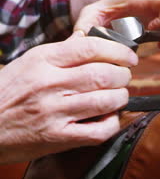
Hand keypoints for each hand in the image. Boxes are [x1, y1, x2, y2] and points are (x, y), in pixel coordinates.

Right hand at [0, 32, 136, 163]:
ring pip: (105, 101)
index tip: (128, 54)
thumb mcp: (30, 61)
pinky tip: (110, 116)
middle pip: (103, 74)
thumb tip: (90, 39)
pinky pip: (97, 131)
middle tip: (125, 75)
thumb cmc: (7, 91)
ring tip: (120, 94)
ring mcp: (54, 112)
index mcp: (44, 60)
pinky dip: (112, 123)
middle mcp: (50, 84)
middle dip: (123, 74)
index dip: (117, 50)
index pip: (90, 47)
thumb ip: (61, 52)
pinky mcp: (57, 138)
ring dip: (121, 97)